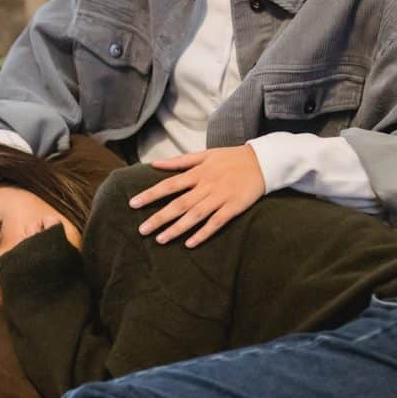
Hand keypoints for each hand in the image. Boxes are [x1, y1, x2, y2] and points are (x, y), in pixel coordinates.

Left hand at [130, 145, 265, 247]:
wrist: (262, 162)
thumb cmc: (231, 158)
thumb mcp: (205, 154)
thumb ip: (180, 160)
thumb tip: (155, 164)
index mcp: (198, 172)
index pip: (170, 184)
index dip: (151, 194)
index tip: (134, 203)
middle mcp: (207, 185)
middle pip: (179, 204)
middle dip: (159, 217)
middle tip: (142, 230)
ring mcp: (220, 197)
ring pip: (195, 215)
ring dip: (177, 228)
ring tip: (160, 240)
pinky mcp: (234, 208)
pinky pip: (216, 222)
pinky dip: (203, 233)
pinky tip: (190, 243)